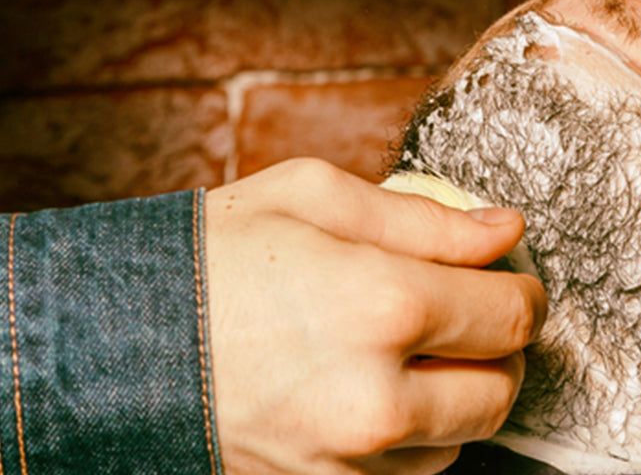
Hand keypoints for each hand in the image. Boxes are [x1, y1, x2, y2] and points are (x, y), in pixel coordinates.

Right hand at [205, 158, 545, 474]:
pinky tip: (379, 385)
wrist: (114, 343)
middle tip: (476, 311)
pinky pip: (408, 474)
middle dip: (503, 348)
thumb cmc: (216, 255)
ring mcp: (345, 461)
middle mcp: (375, 398)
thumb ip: (427, 217)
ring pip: (460, 438)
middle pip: (500, 391)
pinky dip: (414, 432)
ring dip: (459, 392)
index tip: (512, 276)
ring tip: (416, 346)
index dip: (525, 291)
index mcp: (383, 305)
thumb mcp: (318, 196)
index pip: (509, 316)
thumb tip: (505, 230)